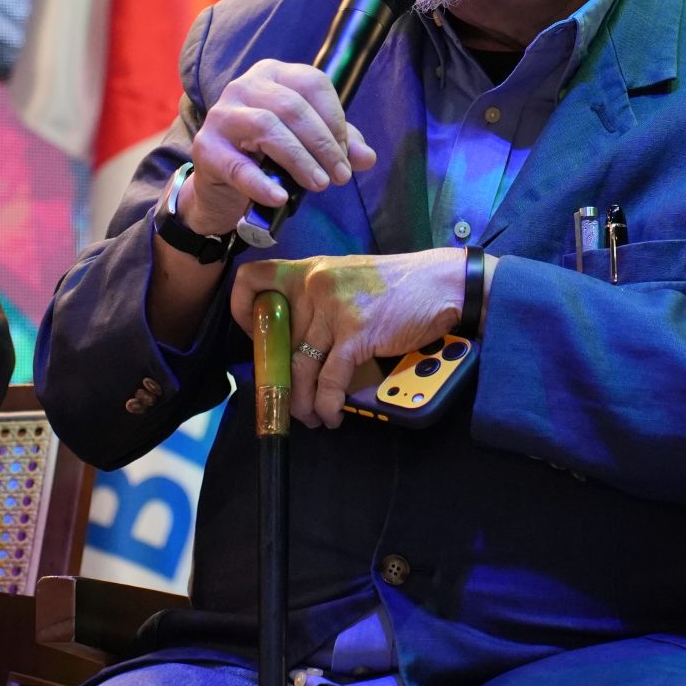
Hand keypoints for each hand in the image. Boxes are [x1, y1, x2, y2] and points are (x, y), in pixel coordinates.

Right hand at [177, 61, 376, 238]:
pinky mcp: (206, 147)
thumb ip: (337, 145)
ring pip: (266, 126)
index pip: (312, 83)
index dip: (335, 118)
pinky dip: (262, 182)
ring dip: (299, 158)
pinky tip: (281, 197)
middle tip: (340, 176)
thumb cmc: (267, 154)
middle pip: (292, 106)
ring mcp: (222, 114)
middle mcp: (245, 85)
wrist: (222, 186)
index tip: (347, 154)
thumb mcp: (306, 144)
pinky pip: (237, 165)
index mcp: (274, 74)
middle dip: (322, 143)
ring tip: (319, 184)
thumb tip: (366, 158)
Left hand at [232, 249, 464, 428]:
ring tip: (311, 416)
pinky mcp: (356, 334)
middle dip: (277, 379)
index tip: (257, 338)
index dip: (243, 311)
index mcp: (309, 269)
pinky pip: (329, 381)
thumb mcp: (347, 278)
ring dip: (301, 402)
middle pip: (275, 341)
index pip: (252, 280)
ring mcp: (334, 310)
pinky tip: (332, 415)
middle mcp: (314, 286)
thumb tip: (293, 338)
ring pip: (297, 368)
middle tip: (286, 398)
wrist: (442, 283)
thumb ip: (317, 299)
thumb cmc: (399, 284)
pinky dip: (327, 406)